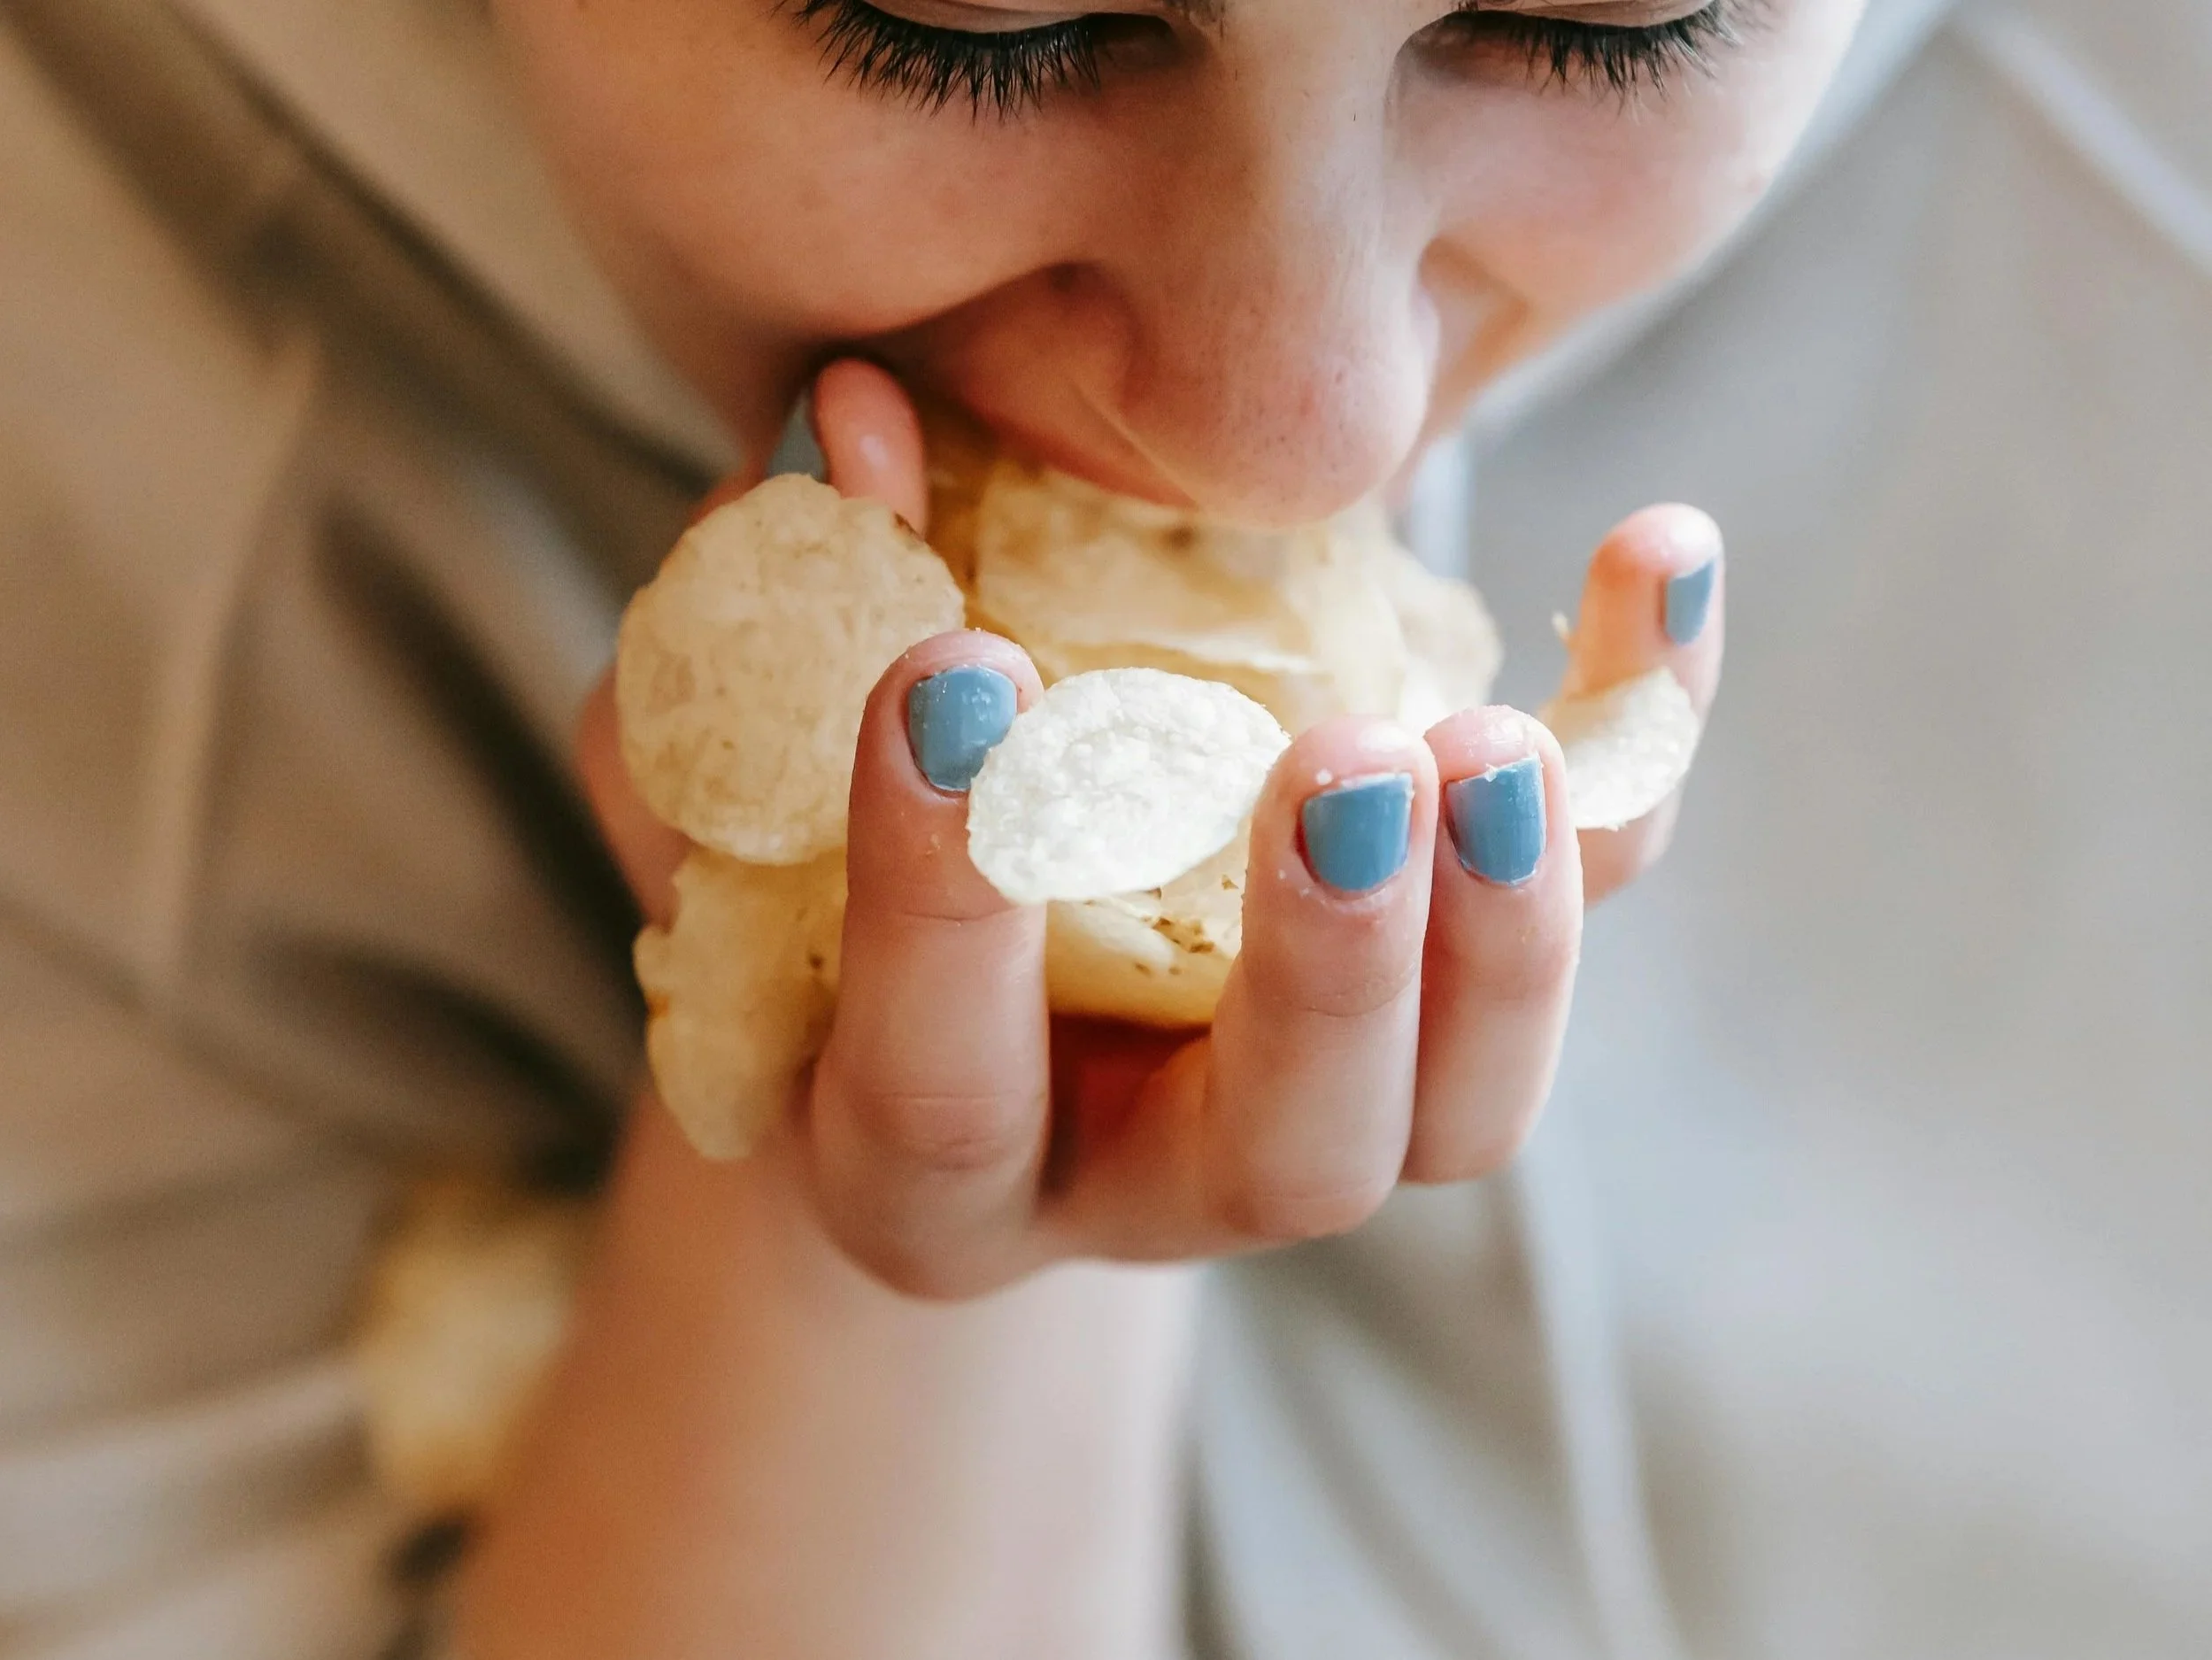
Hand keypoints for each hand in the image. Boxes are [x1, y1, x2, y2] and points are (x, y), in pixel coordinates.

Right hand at [576, 359, 1723, 1298]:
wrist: (963, 993)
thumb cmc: (804, 886)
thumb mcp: (734, 776)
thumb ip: (761, 636)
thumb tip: (858, 420)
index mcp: (933, 1159)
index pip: (942, 1085)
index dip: (942, 904)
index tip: (953, 678)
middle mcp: (1152, 1180)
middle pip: (1286, 1160)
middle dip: (1325, 974)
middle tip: (1340, 771)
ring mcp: (1327, 1108)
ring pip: (1467, 1106)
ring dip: (1509, 927)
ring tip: (1496, 737)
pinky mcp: (1450, 993)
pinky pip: (1581, 905)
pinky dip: (1633, 750)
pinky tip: (1661, 555)